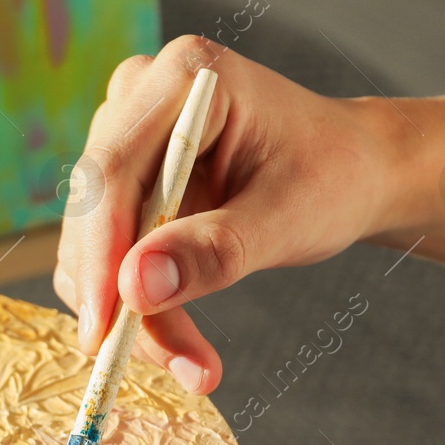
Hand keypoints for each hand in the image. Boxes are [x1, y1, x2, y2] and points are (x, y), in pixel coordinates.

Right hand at [53, 36, 401, 393]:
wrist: (351, 171)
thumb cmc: (332, 177)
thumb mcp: (288, 217)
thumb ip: (214, 250)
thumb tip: (135, 289)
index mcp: (183, 78)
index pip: (112, 171)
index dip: (100, 254)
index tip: (105, 332)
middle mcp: (138, 98)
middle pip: (96, 212)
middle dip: (122, 299)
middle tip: (176, 366)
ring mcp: (122, 139)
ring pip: (92, 245)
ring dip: (132, 315)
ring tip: (194, 365)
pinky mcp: (120, 183)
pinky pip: (104, 256)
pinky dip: (136, 308)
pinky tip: (180, 342)